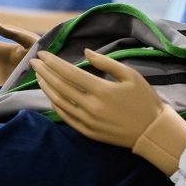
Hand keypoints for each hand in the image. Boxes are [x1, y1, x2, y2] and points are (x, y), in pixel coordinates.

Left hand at [30, 49, 185, 177]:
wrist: (151, 131)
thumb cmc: (144, 99)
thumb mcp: (131, 75)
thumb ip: (107, 62)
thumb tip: (86, 53)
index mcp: (101, 90)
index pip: (70, 73)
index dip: (54, 63)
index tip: (43, 54)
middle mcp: (90, 106)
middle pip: (61, 87)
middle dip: (45, 73)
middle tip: (35, 62)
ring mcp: (87, 121)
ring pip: (59, 102)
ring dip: (47, 88)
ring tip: (39, 76)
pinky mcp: (87, 132)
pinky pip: (65, 117)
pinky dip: (55, 105)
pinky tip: (50, 96)